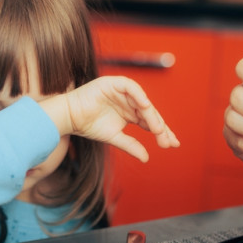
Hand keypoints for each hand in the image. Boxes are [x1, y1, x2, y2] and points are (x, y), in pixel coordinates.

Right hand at [42, 76, 179, 161]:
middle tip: (167, 141)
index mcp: (131, 113)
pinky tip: (146, 107)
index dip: (162, 132)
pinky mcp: (114, 83)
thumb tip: (146, 158)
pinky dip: (139, 95)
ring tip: (158, 130)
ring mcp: (123, 91)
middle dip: (160, 127)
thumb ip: (131, 145)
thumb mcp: (114, 138)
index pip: (150, 122)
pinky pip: (131, 87)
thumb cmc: (88, 125)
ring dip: (151, 115)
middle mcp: (130, 102)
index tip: (172, 144)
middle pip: (150, 113)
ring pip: (143, 102)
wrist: (70, 116)